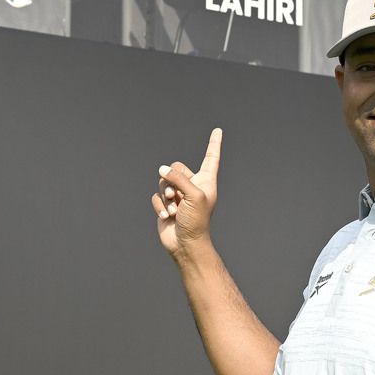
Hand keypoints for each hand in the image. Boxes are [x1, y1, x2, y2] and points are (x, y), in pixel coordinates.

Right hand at [153, 128, 221, 259]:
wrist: (185, 244)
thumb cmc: (197, 221)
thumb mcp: (193, 195)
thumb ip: (179, 178)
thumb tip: (162, 170)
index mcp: (206, 180)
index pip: (211, 157)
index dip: (214, 144)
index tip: (218, 131)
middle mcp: (192, 185)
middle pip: (175, 168)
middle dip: (172, 180)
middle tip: (177, 196)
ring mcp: (178, 195)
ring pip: (163, 182)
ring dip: (166, 196)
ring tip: (174, 209)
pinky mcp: (166, 204)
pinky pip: (156, 196)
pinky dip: (160, 205)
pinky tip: (167, 216)